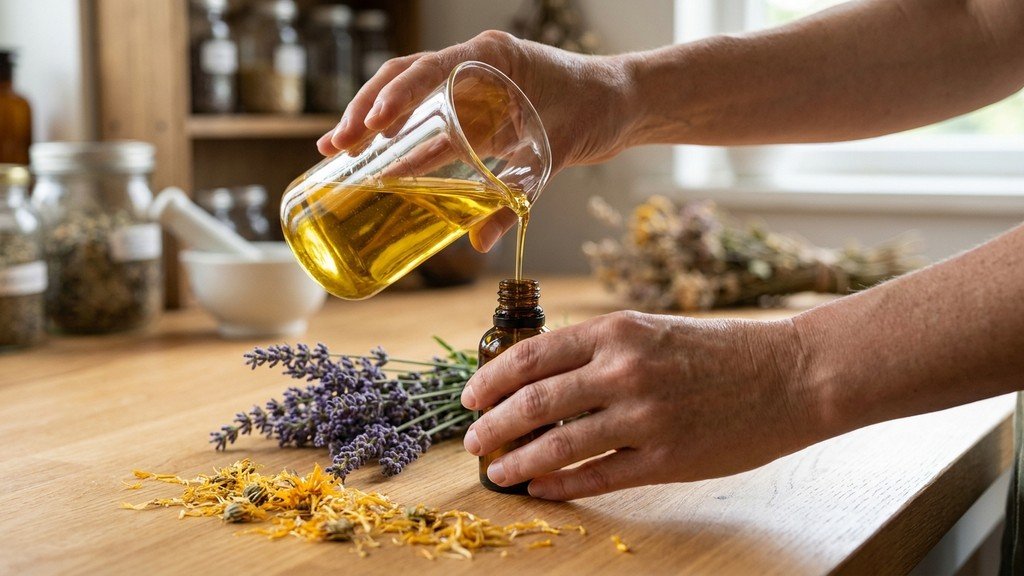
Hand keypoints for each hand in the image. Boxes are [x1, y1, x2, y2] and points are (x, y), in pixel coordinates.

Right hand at [316, 30, 634, 251]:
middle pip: (405, 77)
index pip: (430, 70)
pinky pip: (428, 113)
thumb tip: (479, 242)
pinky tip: (378, 156)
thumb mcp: (556, 154)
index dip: (395, 98)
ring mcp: (471, 81)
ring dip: (373, 119)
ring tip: (339, 151)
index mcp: (492, 58)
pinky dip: (402, 134)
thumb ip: (517, 195)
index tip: (369, 129)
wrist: (621, 102)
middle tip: (336, 147)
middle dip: (366, 110)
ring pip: (409, 93)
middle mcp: (475, 63)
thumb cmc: (595, 111)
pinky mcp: (474, 104)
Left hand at [460, 311, 817, 499]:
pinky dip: (560, 485)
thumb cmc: (719, 351)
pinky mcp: (667, 459)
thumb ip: (597, 351)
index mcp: (616, 332)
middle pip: (533, 403)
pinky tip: (540, 489)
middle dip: (492, 426)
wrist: (791, 374)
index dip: (490, 380)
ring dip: (518, 463)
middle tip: (473, 443)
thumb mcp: (651, 330)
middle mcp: (624, 370)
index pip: (530, 356)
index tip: (469, 399)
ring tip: (498, 473)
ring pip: (557, 446)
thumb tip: (538, 379)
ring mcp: (645, 417)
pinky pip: (597, 477)